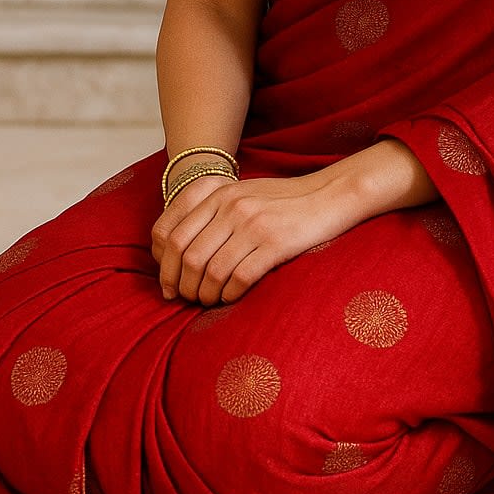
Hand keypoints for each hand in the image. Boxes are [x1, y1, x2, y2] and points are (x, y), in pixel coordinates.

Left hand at [151, 167, 361, 305]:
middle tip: (187, 299)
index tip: (168, 284)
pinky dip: (229, 295)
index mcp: (218, 193)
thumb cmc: (284, 201)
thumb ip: (212, 211)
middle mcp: (231, 206)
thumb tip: (179, 251)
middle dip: (181, 285)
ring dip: (205, 294)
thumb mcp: (242, 193)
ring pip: (210, 270)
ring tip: (210, 301)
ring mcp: (253, 223)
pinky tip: (231, 298)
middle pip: (186, 255)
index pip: (170, 231)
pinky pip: (239, 277)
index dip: (163, 265)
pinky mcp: (275, 243)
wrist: (329, 195)